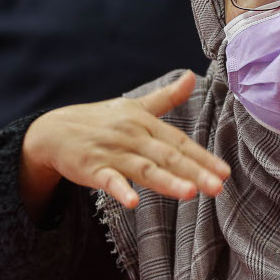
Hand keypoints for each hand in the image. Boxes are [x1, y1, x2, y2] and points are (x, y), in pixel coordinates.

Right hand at [19, 71, 229, 215]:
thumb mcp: (134, 106)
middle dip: (195, 172)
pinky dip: (120, 190)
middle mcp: (132, 136)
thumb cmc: (100, 120)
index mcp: (145, 123)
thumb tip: (192, 76)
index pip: (180, 143)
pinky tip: (132, 202)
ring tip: (190, 193)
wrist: (53, 130)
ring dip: (167, 181)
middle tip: (218, 187)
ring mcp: (112, 152)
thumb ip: (166, 97)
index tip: (225, 172)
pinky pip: (108, 180)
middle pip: (168, 157)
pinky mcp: (91, 168)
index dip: (203, 157)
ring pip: (144, 169)